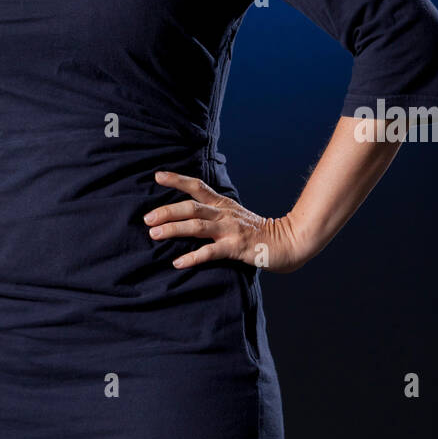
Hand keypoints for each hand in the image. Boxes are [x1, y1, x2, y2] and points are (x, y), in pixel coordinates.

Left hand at [144, 171, 304, 273]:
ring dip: (173, 229)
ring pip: (196, 226)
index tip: (157, 176)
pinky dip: (193, 257)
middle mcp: (224, 214)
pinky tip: (178, 262)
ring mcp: (230, 230)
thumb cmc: (260, 232)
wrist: (290, 241)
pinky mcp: (237, 247)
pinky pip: (211, 251)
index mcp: (224, 205)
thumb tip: (192, 218)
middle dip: (166, 211)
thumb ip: (217, 216)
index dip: (177, 180)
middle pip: (191, 207)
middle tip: (147, 219)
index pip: (197, 187)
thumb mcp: (236, 217)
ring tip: (154, 235)